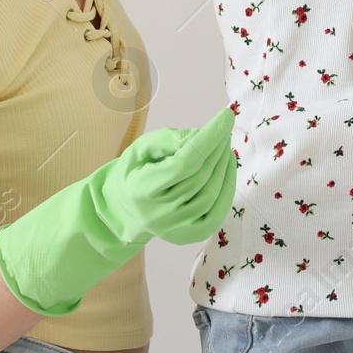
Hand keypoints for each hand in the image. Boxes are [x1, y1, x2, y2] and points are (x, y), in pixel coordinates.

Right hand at [101, 106, 236, 245]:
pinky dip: (228, 187)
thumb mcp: (141, 148)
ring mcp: (176, 229)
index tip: (225, 117)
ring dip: (225, 165)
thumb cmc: (135, 172)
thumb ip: (167, 139)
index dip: (208, 139)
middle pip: (201, 177)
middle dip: (218, 147)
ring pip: (212, 193)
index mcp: (142, 189)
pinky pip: (218, 212)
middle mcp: (159, 214)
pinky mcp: (191, 235)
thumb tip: (200, 136)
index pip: (184, 163)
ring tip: (225, 145)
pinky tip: (227, 168)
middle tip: (225, 127)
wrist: (125, 210)